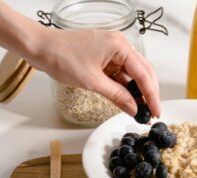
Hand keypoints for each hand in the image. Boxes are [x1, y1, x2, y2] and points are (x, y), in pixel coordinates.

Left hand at [27, 29, 159, 116]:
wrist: (40, 48)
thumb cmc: (60, 56)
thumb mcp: (92, 81)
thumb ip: (117, 95)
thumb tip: (134, 108)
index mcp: (119, 46)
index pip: (143, 73)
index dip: (151, 95)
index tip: (156, 111)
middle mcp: (119, 46)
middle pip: (142, 72)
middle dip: (148, 93)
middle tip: (152, 112)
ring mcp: (112, 51)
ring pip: (132, 74)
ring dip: (136, 91)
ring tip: (141, 110)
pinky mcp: (105, 58)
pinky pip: (120, 74)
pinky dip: (124, 87)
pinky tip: (127, 100)